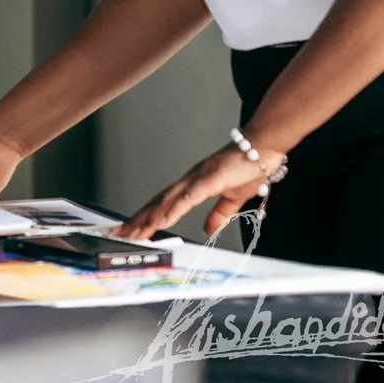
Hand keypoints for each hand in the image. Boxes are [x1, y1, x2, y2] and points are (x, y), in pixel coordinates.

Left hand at [121, 142, 279, 239]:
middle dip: (138, 220)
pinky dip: (171, 210)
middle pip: (157, 203)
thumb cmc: (249, 168)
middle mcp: (188, 181)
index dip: (147, 217)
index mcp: (192, 185)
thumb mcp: (233, 199)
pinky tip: (160, 221)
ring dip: (148, 218)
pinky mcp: (207, 180)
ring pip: (166, 202)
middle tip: (120, 233)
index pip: (164, 204)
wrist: (263, 149)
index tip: (132, 229)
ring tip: (133, 232)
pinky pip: (186, 198)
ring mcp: (195, 179)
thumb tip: (208, 230)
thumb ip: (219, 214)